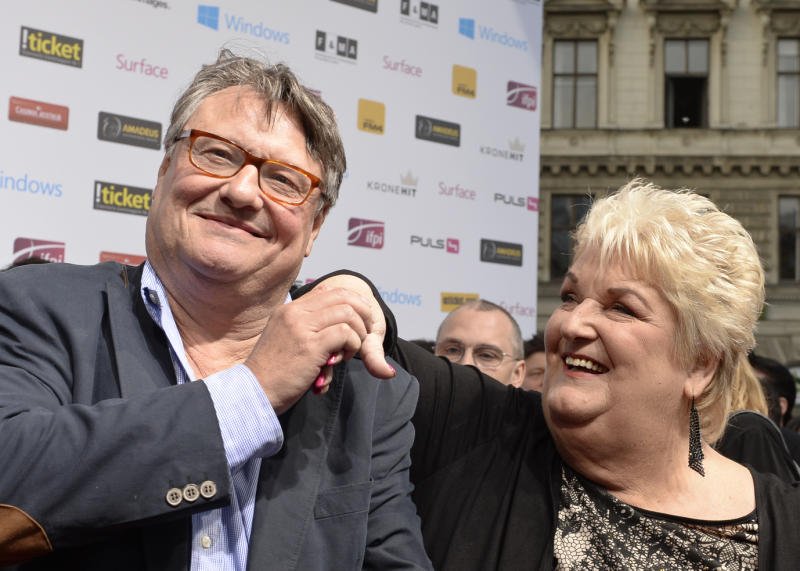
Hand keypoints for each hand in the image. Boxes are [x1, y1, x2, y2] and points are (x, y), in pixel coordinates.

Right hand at [244, 287, 389, 414]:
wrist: (254, 393)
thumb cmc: (272, 373)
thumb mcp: (284, 340)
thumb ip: (306, 329)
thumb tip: (336, 326)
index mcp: (289, 309)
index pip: (329, 290)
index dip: (351, 302)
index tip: (359, 319)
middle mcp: (295, 313)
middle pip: (343, 296)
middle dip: (363, 312)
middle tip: (365, 332)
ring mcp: (302, 327)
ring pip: (347, 314)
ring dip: (357, 333)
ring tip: (349, 351)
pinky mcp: (310, 346)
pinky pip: (345, 333)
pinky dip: (351, 345)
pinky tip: (340, 360)